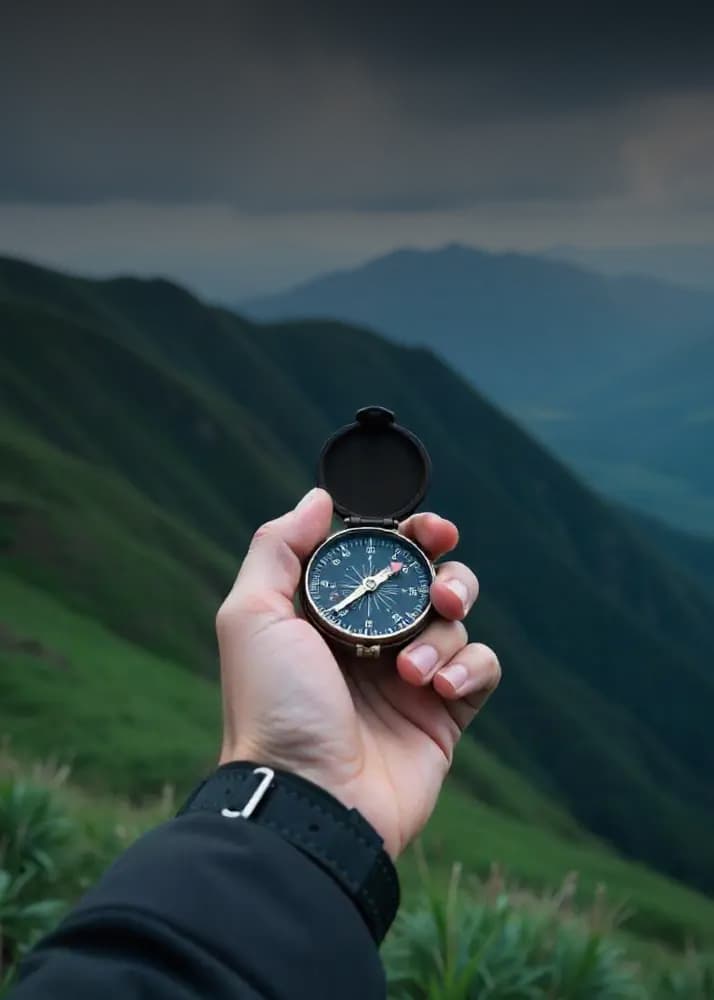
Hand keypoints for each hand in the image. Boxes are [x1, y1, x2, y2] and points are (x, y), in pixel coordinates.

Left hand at [216, 488, 500, 858]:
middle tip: (440, 589)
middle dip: (445, 573)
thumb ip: (279, 549)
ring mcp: (410, 679)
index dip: (408, 536)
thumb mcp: (253, 617)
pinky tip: (439, 687)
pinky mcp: (443, 715)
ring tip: (412, 668)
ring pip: (457, 622)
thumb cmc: (274, 708)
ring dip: (443, 633)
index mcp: (329, 614)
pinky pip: (481, 669)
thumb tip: (317, 499)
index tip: (426, 528)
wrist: (309, 800)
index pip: (380, 557)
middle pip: (429, 581)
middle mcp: (372, 641)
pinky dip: (470, 668)